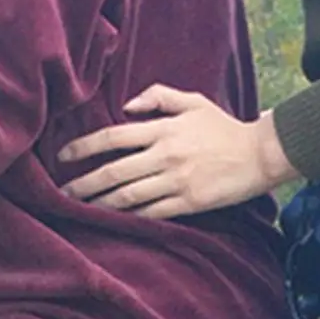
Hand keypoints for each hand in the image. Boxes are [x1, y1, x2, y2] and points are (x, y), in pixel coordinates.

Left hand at [59, 87, 295, 218]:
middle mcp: (165, 155)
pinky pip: (150, 213)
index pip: (114, 136)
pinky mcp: (186, 203)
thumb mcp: (192, 102)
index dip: (84, 146)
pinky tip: (111, 220)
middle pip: (114, 171)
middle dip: (84, 183)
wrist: (258, 154)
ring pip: (127, 196)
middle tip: (61, 192)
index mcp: (163, 129)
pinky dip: (128, 217)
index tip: (63, 155)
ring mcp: (175, 181)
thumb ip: (158, 97)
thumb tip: (126, 107)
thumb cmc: (223, 127)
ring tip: (80, 209)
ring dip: (100, 204)